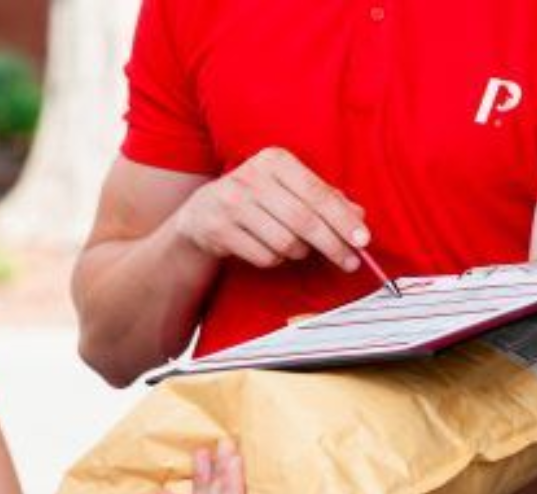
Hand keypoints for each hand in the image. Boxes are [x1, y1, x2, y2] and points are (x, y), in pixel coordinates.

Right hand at [174, 147, 368, 270]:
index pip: (317, 193)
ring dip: (298, 252)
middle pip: (304, 221)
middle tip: (349, 261)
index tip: (363, 240)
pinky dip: (275, 260)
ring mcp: (232, 205)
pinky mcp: (220, 231)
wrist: (202, 213)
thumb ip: (324, 199)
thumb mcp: (288, 190)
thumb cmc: (256, 200)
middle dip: (332, 245)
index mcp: (274, 161)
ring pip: (285, 242)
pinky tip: (270, 249)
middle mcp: (252, 178)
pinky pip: (264, 257)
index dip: (343, 219)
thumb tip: (358, 217)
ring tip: (295, 247)